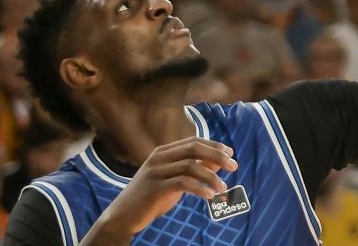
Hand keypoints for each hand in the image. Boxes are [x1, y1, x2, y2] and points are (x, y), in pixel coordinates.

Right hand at [97, 138, 237, 237]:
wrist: (122, 216)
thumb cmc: (150, 198)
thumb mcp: (173, 180)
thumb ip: (193, 170)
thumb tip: (219, 162)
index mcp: (163, 152)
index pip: (194, 141)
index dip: (214, 146)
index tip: (231, 153)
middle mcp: (159, 157)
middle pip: (194, 149)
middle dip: (217, 156)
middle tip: (234, 166)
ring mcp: (155, 171)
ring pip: (191, 166)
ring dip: (211, 177)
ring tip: (223, 187)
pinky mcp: (155, 187)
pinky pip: (183, 183)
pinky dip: (200, 188)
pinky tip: (210, 195)